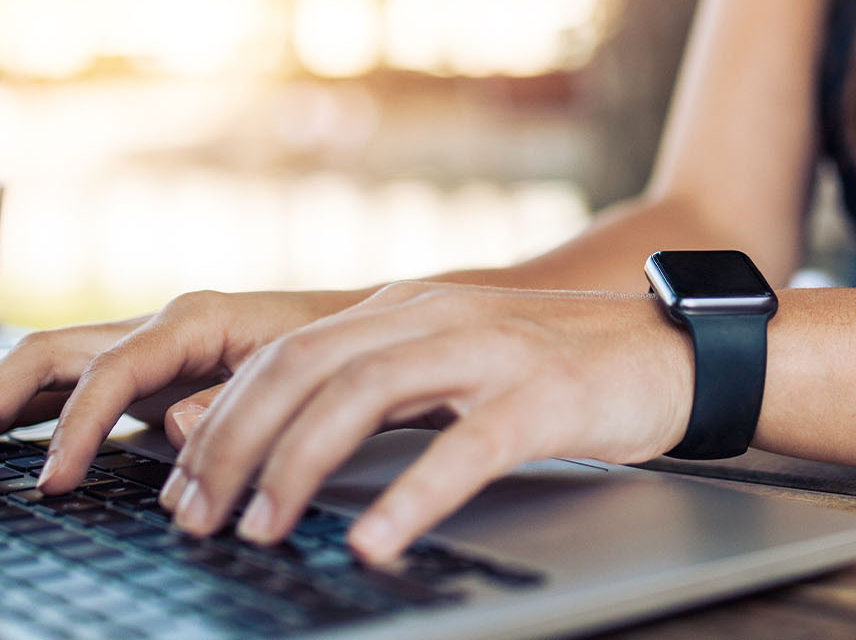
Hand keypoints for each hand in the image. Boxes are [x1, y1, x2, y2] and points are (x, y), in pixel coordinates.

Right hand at [0, 290, 353, 481]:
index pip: (108, 370)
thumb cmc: (336, 347)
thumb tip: (173, 424)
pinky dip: (22, 413)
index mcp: (192, 320)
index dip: (74, 428)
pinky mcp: (144, 373)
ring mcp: (144, 348)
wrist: (366, 326)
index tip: (53, 483)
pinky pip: (66, 385)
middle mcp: (157, 327)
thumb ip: (233, 399)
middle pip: (45, 355)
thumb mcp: (297, 371)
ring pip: (44, 367)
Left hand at [162, 281, 691, 562]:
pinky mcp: (542, 394)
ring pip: (363, 394)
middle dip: (233, 445)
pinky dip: (411, 496)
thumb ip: (367, 391)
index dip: (220, 420)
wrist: (675, 349)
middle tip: (195, 517)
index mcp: (401, 312)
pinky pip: (464, 448)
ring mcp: (487, 351)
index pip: (283, 357)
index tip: (180, 486)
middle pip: (303, 369)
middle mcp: (431, 317)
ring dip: (298, 465)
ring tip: (261, 529)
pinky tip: (376, 542)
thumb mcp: (448, 368)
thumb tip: (273, 441)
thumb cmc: (559, 373)